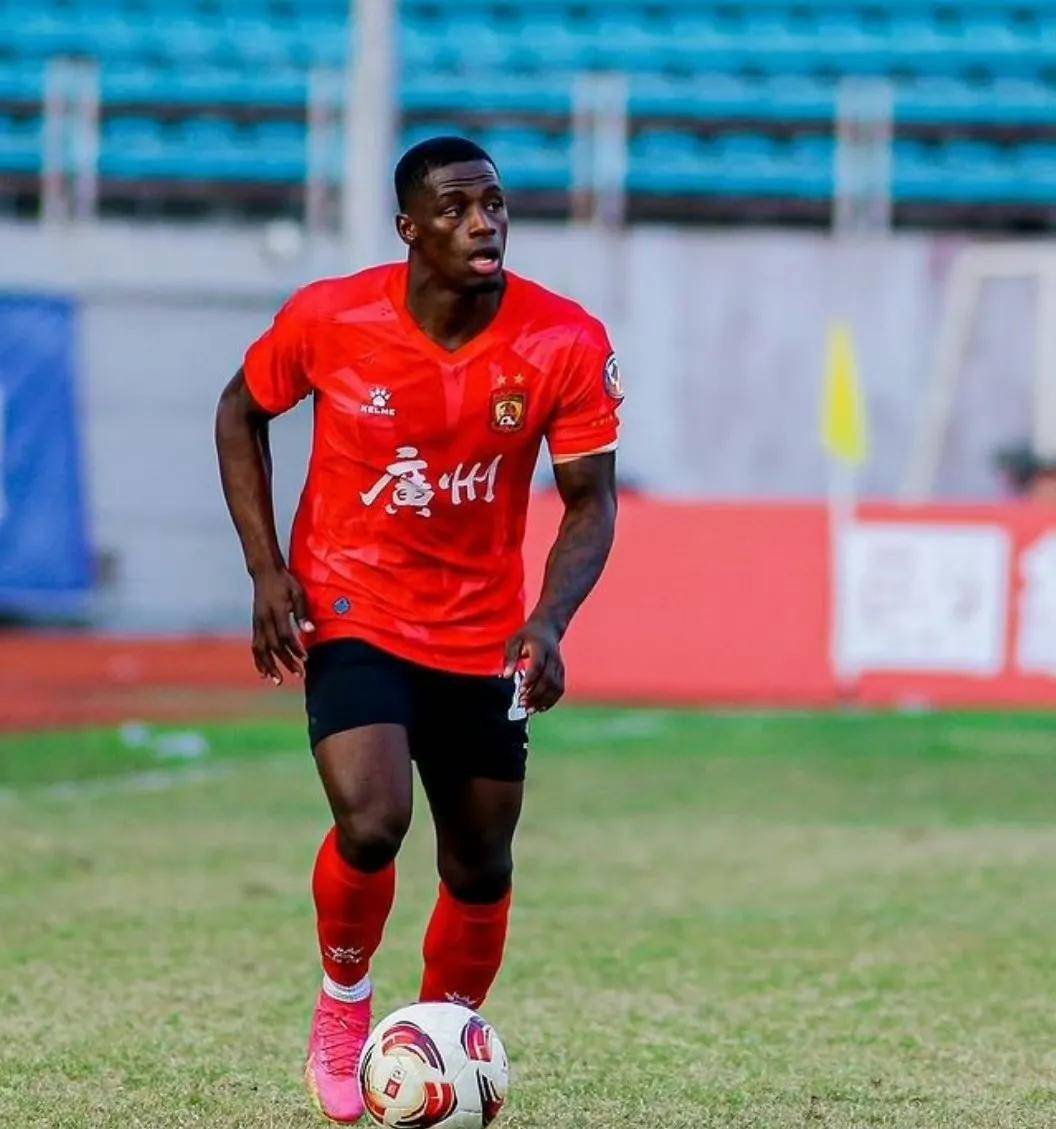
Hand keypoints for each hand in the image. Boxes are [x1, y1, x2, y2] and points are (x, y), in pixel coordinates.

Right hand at [251, 566, 313, 684]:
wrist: (265, 572)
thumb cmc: (285, 582)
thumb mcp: (298, 593)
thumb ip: (302, 613)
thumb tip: (310, 630)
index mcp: (276, 610)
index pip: (285, 634)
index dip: (295, 648)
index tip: (306, 658)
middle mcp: (264, 619)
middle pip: (274, 646)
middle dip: (286, 662)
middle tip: (299, 674)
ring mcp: (257, 623)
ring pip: (260, 649)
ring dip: (268, 666)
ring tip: (277, 681)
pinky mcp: (255, 625)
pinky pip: (255, 646)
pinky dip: (258, 660)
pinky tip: (264, 672)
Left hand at [503, 617, 564, 712]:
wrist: (547, 628)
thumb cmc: (526, 636)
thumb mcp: (514, 641)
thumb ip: (510, 658)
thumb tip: (506, 676)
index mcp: (540, 648)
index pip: (538, 666)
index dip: (530, 679)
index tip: (520, 690)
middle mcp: (553, 657)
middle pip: (548, 679)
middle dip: (535, 694)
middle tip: (522, 704)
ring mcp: (559, 665)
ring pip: (556, 686)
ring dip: (543, 700)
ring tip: (529, 710)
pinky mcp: (562, 672)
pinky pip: (560, 689)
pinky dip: (551, 700)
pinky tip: (540, 708)